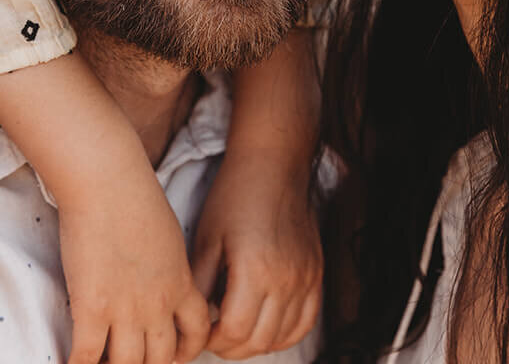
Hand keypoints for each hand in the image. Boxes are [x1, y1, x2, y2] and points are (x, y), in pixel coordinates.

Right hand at [59, 144, 210, 363]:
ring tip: (101, 363)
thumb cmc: (135, 194)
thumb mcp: (168, 233)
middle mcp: (157, 303)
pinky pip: (86, 358)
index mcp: (180, 281)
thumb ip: (168, 263)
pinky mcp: (92, 309)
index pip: (197, 332)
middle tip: (129, 360)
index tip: (171, 355)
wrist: (108, 180)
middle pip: (160, 359)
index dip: (185, 352)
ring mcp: (126, 309)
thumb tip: (162, 276)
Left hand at [191, 153, 322, 359]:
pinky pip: (306, 322)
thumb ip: (200, 285)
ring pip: (282, 336)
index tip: (202, 331)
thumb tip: (192, 320)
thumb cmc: (235, 195)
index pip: (234, 333)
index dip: (213, 340)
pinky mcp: (315, 272)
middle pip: (258, 341)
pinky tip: (267, 327)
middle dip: (231, 347)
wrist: (273, 164)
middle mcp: (285, 279)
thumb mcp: (207, 237)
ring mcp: (305, 277)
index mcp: (254, 270)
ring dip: (256, 343)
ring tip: (237, 330)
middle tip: (215, 334)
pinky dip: (285, 334)